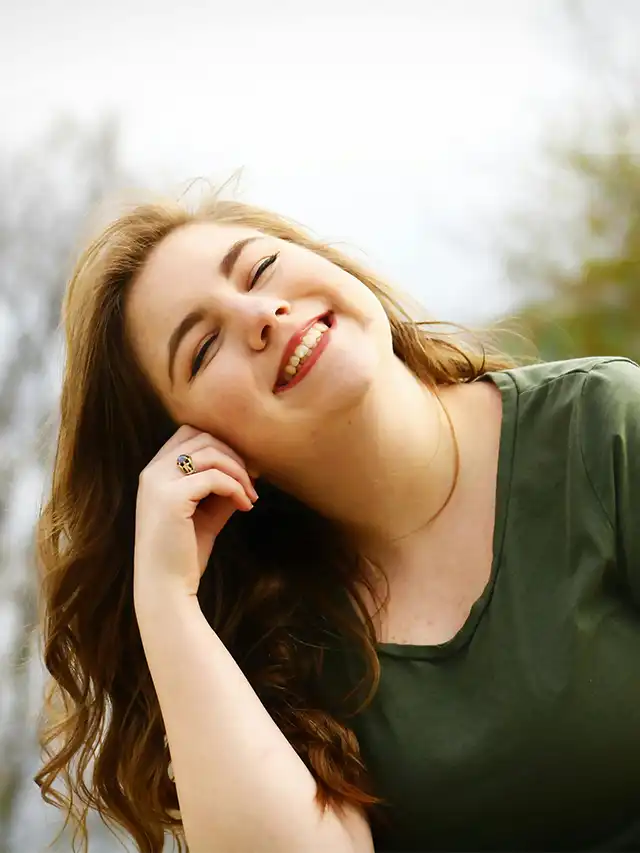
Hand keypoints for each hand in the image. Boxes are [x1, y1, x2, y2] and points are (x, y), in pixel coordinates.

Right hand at [133, 425, 258, 598]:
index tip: (244, 467)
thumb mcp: (207, 511)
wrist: (166, 588)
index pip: (190, 433)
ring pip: (210, 452)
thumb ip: (223, 486)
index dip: (222, 444)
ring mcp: (158, 483)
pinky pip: (214, 477)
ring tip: (251, 495)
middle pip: (202, 437)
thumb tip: (251, 466)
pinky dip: (236, 488)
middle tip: (253, 479)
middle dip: (234, 454)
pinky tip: (246, 506)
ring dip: (238, 471)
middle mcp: (152, 471)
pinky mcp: (170, 498)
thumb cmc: (185, 552)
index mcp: (155, 471)